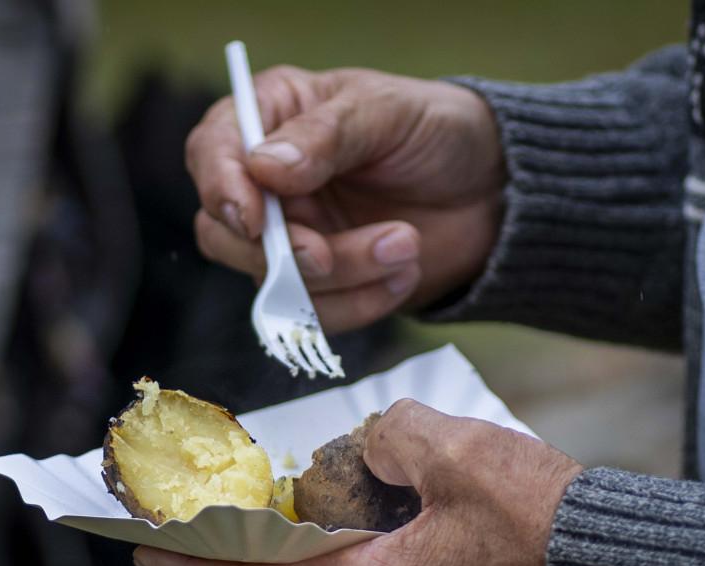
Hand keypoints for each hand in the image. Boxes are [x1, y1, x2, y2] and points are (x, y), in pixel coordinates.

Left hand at [133, 400, 582, 565]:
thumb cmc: (548, 525)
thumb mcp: (458, 452)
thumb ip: (391, 435)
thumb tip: (374, 444)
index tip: (142, 553)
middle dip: (232, 563)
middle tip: (197, 523)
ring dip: (293, 560)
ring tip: (275, 511)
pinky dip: (342, 563)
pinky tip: (354, 521)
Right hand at [186, 67, 504, 332]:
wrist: (493, 189)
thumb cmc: (437, 130)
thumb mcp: (388, 111)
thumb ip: (327, 135)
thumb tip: (264, 167)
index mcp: (273, 118)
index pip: (211, 152)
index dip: (221, 189)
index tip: (257, 219)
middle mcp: (271, 184)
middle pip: (223, 233)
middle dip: (281, 253)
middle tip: (328, 252)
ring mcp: (294, 238)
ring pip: (275, 283)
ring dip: (343, 276)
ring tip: (407, 244)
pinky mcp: (325, 285)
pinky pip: (317, 315)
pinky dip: (362, 303)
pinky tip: (405, 272)